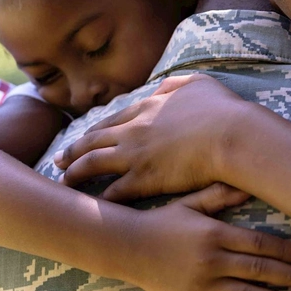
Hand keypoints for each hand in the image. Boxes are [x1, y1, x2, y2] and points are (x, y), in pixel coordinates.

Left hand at [56, 74, 249, 201]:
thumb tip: (162, 87)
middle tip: (58, 161)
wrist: (232, 135)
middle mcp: (133, 130)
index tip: (83, 139)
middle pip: (92, 141)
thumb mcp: (198, 84)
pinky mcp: (143, 180)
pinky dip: (98, 199)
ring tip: (63, 183)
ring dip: (75, 174)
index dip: (94, 131)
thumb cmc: (223, 110)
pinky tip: (91, 207)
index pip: (111, 121)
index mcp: (147, 107)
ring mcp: (135, 155)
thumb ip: (176, 85)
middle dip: (72, 152)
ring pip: (92, 165)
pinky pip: (112, 192)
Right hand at [122, 183, 290, 290]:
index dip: (285, 251)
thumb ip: (220, 196)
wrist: (125, 246)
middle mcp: (212, 260)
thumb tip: (248, 185)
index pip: (258, 243)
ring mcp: (202, 284)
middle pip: (259, 269)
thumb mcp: (190, 203)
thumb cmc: (161, 221)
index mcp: (215, 233)